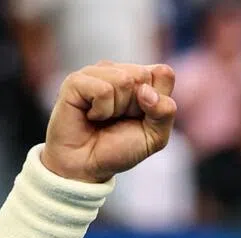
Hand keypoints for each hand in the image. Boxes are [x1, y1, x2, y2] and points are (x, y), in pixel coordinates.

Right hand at [41, 61, 176, 183]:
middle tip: (120, 119)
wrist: (88, 165)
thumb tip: (146, 91)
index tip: (141, 117)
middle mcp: (118, 70)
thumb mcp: (155, 136)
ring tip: (105, 118)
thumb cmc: (120, 148)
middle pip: (143, 75)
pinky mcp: (76, 81)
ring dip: (118, 109)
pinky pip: (103, 90)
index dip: (158, 101)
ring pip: (124, 80)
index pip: (163, 73)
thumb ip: (165, 111)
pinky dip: (102, 110)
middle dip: (137, 106)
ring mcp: (96, 73)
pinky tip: (91, 116)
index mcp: (141, 79)